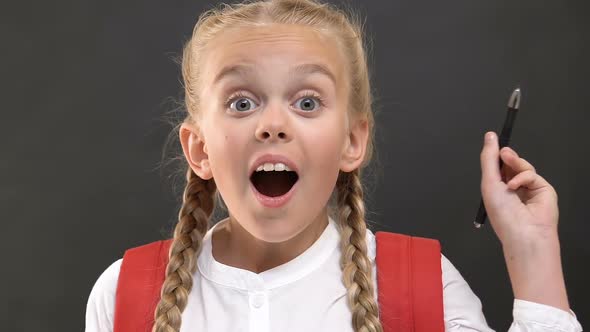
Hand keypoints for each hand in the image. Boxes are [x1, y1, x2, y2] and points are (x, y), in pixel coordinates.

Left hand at [479, 131, 559, 246]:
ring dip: (515, 165)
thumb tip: (489, 136)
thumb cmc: (503, 213)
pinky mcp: (543, 189)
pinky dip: (524, 176)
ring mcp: (528, 189)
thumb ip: (489, 159)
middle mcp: (512, 188)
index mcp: (497, 190)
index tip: (493, 141)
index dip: (495, 156)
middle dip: (505, 157)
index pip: (496, 168)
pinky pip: (532, 174)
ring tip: (508, 173)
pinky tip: (516, 186)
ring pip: (522, 166)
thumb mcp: (489, 183)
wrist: (524, 231)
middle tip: (503, 153)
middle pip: (510, 164)